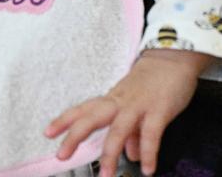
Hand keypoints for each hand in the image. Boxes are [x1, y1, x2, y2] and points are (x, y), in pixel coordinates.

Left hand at [45, 49, 210, 176]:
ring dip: (110, 154)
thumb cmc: (153, 80)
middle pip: (91, 118)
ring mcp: (138, 105)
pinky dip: (148, 152)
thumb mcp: (136, 104)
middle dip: (74, 136)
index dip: (64, 120)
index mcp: (112, 99)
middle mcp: (120, 101)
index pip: (83, 109)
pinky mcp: (159, 109)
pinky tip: (146, 169)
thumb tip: (131, 154)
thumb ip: (133, 132)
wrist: (173, 57)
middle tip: (61, 155)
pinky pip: (151, 133)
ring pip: (118, 129)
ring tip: (106, 175)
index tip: (47, 133)